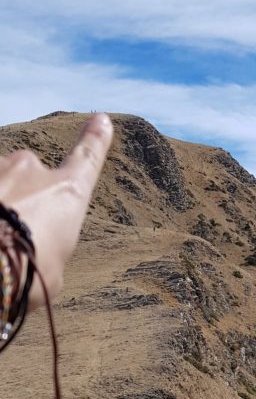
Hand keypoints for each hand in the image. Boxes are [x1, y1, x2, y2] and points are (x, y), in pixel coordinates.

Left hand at [0, 113, 112, 308]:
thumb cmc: (24, 277)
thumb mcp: (51, 276)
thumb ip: (47, 252)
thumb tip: (36, 250)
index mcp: (67, 193)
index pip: (87, 159)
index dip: (95, 140)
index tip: (102, 121)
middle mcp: (32, 169)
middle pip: (29, 178)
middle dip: (19, 201)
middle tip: (9, 240)